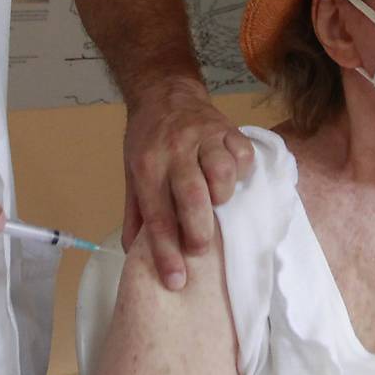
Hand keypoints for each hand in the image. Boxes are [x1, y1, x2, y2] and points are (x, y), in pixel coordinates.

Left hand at [122, 82, 253, 290]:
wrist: (163, 92)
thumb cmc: (148, 141)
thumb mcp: (131, 174)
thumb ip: (135, 214)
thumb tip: (134, 256)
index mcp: (146, 166)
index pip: (157, 216)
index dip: (166, 252)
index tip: (176, 281)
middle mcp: (174, 150)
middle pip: (192, 196)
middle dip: (199, 231)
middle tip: (199, 251)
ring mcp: (204, 137)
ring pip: (222, 172)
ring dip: (222, 197)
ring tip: (218, 207)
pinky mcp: (227, 129)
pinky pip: (243, 154)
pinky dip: (242, 172)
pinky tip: (234, 179)